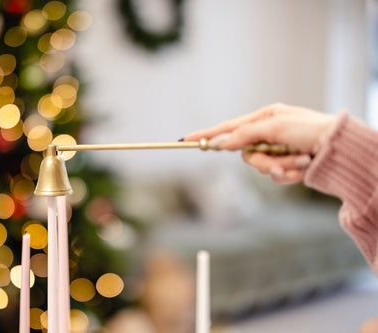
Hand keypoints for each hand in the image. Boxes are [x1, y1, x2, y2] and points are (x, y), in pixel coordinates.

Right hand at [184, 103, 336, 183]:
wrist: (340, 149)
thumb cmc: (311, 130)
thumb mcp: (276, 127)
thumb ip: (245, 134)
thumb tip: (222, 143)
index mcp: (264, 118)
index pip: (229, 128)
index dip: (208, 135)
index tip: (188, 140)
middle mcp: (268, 134)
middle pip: (246, 155)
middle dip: (264, 161)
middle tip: (279, 163)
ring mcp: (277, 151)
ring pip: (261, 168)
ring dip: (281, 168)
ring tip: (301, 161)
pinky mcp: (286, 166)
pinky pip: (275, 177)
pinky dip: (290, 174)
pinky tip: (305, 165)